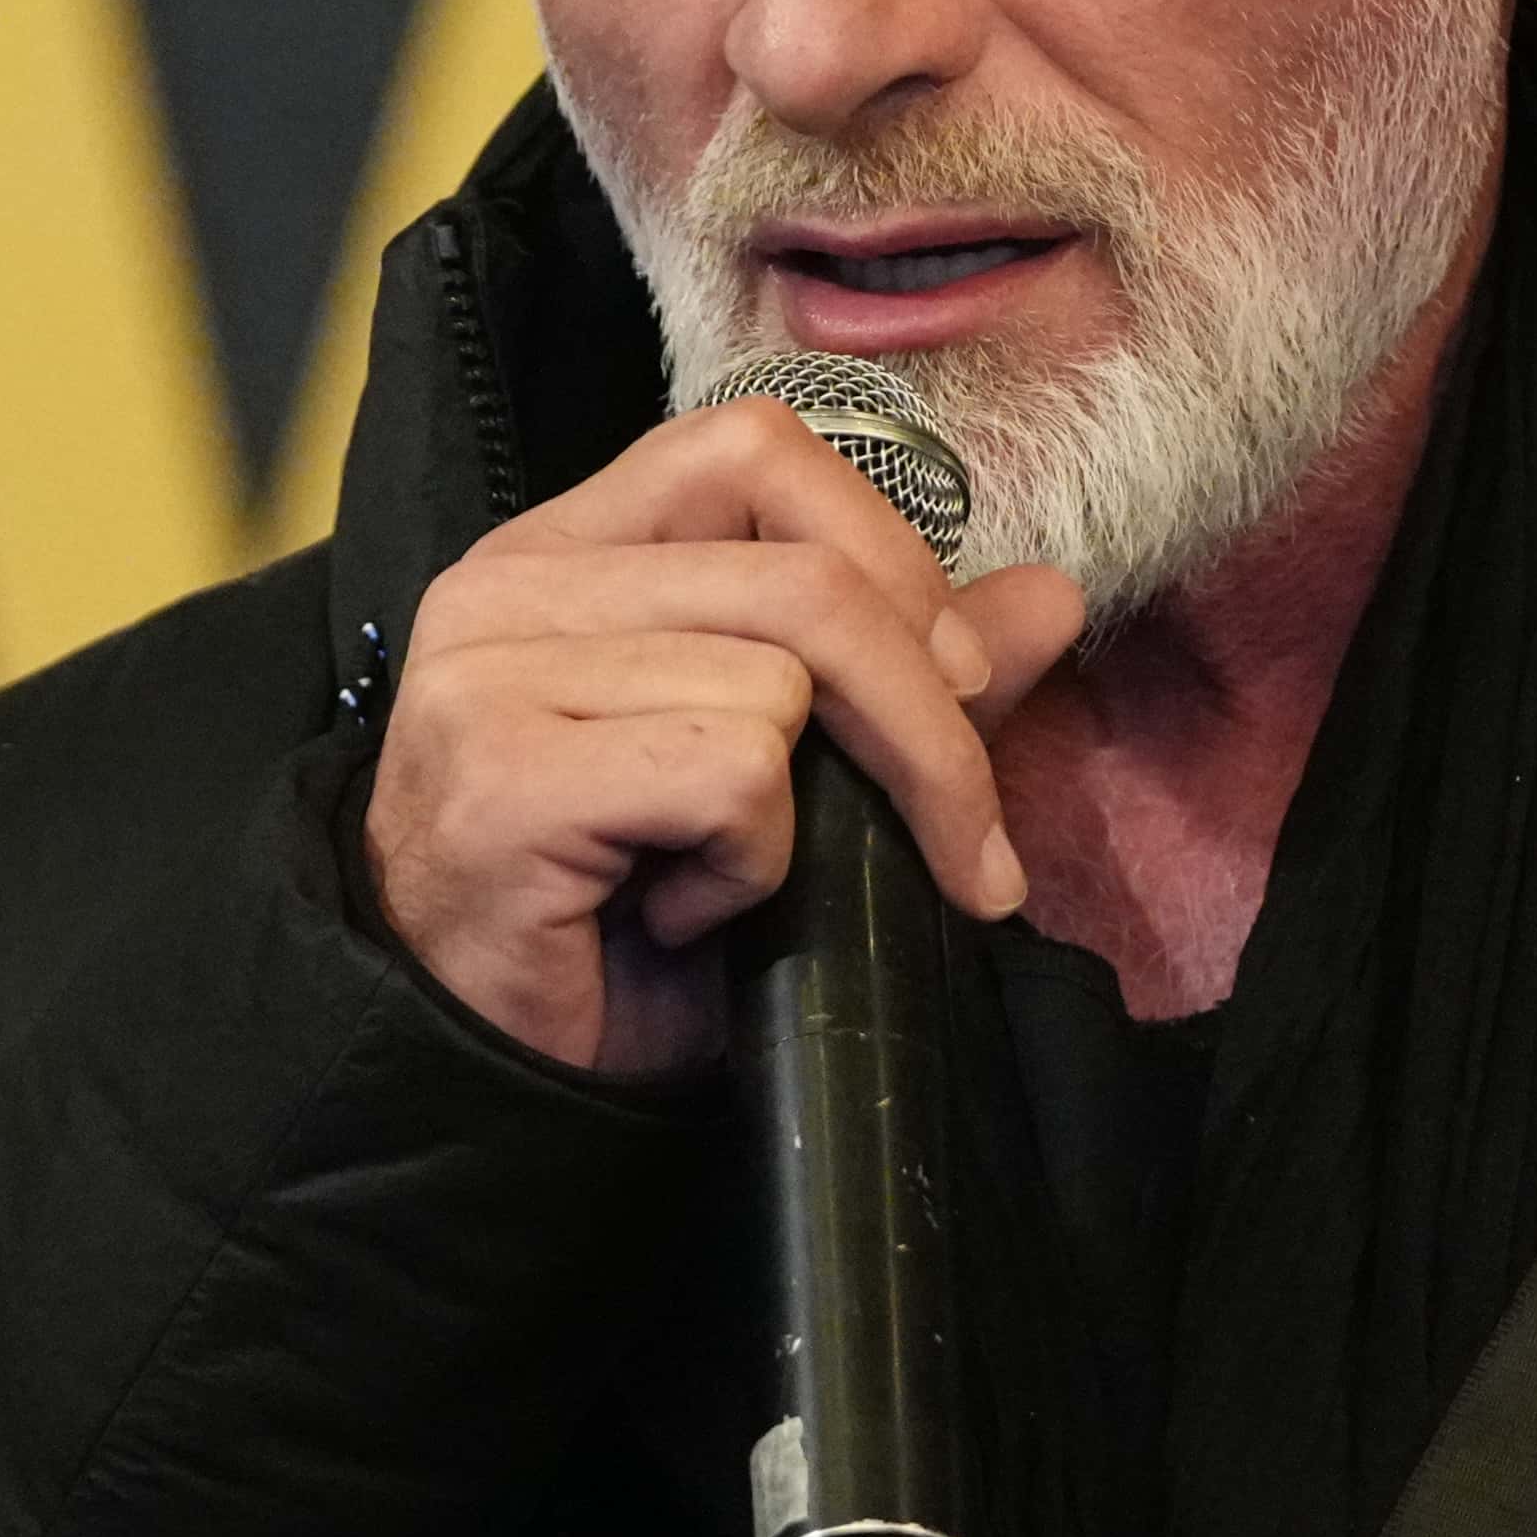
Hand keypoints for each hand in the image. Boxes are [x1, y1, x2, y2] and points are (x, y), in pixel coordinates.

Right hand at [362, 400, 1087, 1074]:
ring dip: (811, 817)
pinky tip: (680, 912)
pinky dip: (749, 863)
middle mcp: (511, 585)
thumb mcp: (794, 784)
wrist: (503, 1085)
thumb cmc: (631, 933)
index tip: (959, 687)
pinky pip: (729, 772)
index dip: (887, 555)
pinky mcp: (502, 775)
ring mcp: (489, 673)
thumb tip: (1047, 596)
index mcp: (570, 550)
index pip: (756, 452)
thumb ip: (906, 678)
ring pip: (775, 676)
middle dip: (932, 725)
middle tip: (963, 847)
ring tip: (730, 882)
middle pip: (805, 577)